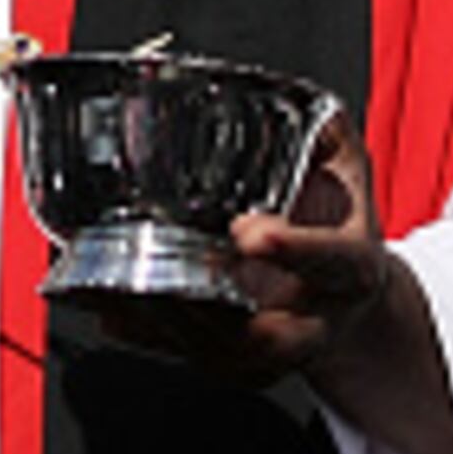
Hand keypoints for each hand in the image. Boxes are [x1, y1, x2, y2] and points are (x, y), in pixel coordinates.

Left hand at [92, 116, 452, 453]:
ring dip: (161, 327)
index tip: (249, 232)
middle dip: (213, 319)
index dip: (294, 251)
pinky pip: (183, 355)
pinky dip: (139, 331)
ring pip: (218, 355)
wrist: (344, 291)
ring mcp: (271, 347)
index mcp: (350, 268)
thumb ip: (320, 132)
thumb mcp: (343, 167)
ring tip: (114, 291)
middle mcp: (314, 319)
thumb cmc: (337, 222)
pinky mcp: (231, 357)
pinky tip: (103, 304)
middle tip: (165, 284)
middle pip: (270, 340)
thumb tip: (286, 96)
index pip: (331, 262)